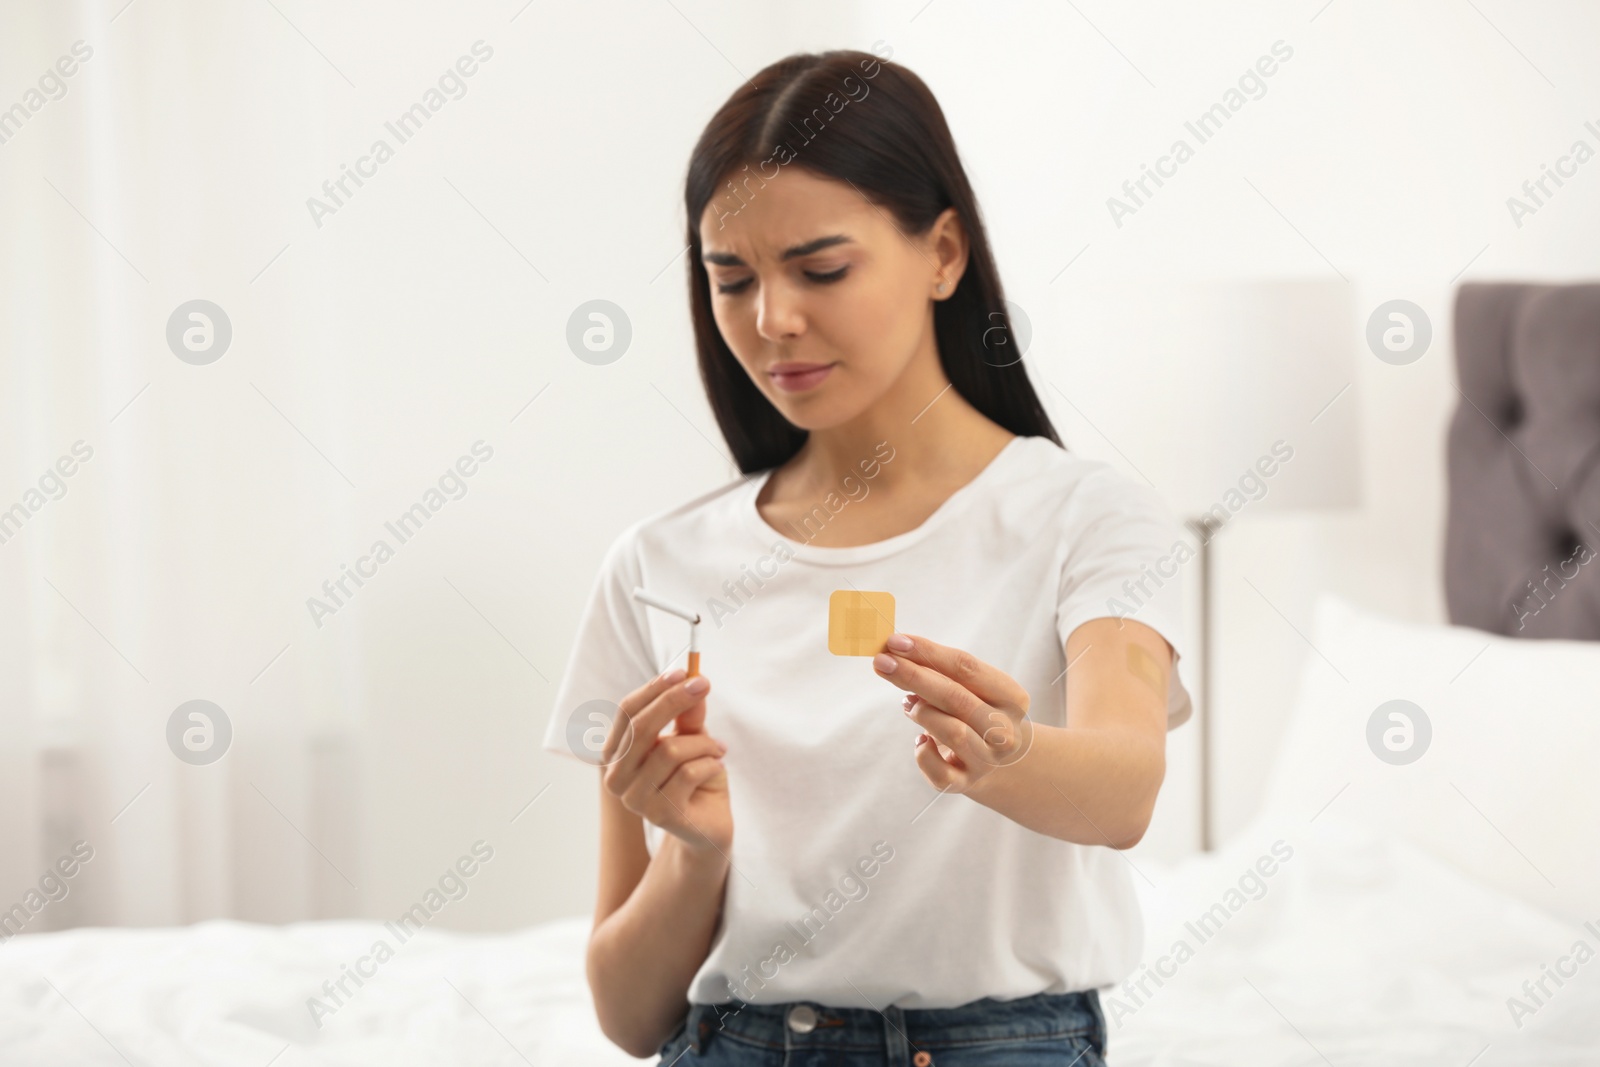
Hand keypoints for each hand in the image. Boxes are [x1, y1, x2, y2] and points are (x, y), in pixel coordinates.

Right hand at [600, 668, 731, 854]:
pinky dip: (711, 764)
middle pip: (641, 728)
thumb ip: (688, 714)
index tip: (683, 671)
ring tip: (718, 749)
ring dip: (703, 743)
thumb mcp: (693, 738)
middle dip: (674, 701)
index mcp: (617, 752)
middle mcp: (616, 777)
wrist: (708, 825)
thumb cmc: (695, 777)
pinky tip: (716, 769)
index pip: (626, 712)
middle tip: (704, 685)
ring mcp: (634, 799)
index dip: (654, 689)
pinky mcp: (659, 816)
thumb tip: (693, 678)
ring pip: (670, 751)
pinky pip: (689, 774)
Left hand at [872, 633, 1033, 792]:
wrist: (999, 763)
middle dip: (914, 676)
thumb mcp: (969, 689)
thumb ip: (938, 671)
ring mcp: (988, 760)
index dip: (928, 652)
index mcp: (1012, 698)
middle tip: (882, 662)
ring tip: (909, 704)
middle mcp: (1006, 730)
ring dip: (922, 713)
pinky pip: (938, 769)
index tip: (895, 641)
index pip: (967, 668)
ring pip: (951, 731)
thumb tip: (894, 653)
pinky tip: (921, 740)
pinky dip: (922, 752)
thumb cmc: (975, 713)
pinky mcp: (967, 783)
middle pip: (957, 697)